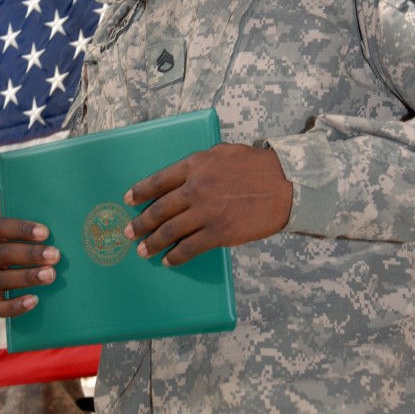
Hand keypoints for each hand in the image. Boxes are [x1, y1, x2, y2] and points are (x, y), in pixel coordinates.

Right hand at [0, 217, 59, 317]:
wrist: (13, 275)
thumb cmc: (25, 248)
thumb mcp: (24, 237)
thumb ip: (38, 231)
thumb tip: (65, 225)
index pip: (1, 227)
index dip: (23, 229)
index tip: (45, 233)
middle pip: (3, 253)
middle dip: (31, 254)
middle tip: (55, 255)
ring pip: (2, 279)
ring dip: (28, 276)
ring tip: (51, 274)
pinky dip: (16, 306)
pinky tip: (34, 300)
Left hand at [123, 142, 292, 265]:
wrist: (285, 184)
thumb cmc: (257, 166)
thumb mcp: (223, 153)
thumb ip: (201, 164)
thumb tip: (184, 176)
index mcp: (195, 166)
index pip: (158, 181)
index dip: (140, 192)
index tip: (128, 200)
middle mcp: (195, 189)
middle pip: (159, 209)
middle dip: (141, 223)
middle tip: (129, 231)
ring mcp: (206, 213)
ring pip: (170, 231)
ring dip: (153, 243)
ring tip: (143, 251)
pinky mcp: (219, 233)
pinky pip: (190, 248)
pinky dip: (176, 256)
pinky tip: (169, 260)